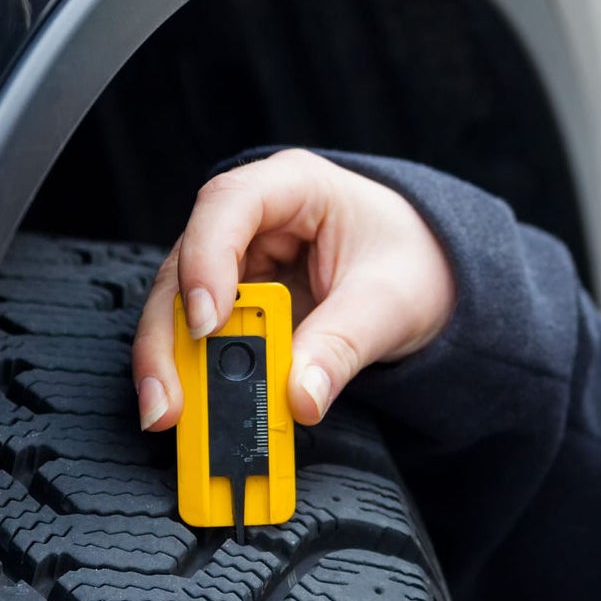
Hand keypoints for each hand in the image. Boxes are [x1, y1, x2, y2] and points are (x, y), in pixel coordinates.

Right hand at [131, 148, 456, 430]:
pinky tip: (191, 413)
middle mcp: (253, 217)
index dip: (206, 260)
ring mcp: (239, 258)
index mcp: (295, 186)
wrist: (433, 271)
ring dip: (171, 362)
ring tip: (170, 415)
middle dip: (170, 334)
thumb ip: (343, 347)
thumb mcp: (390, 304)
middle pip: (186, 264)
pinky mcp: (237, 300)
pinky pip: (203, 336)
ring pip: (180, 305)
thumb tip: (299, 399)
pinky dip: (195, 374)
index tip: (205, 324)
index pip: (229, 205)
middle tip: (168, 399)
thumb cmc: (415, 262)